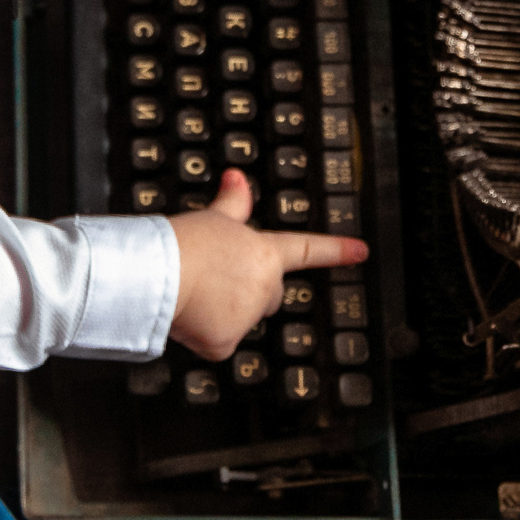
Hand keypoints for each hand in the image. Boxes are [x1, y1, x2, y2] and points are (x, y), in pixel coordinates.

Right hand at [165, 169, 367, 359]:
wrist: (160, 273)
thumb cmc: (182, 244)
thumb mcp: (213, 218)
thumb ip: (232, 203)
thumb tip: (237, 177)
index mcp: (265, 254)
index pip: (307, 249)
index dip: (335, 250)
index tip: (359, 251)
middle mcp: (264, 286)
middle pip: (269, 295)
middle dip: (249, 292)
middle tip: (217, 280)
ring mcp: (248, 315)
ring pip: (241, 319)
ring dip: (222, 312)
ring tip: (194, 292)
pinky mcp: (226, 341)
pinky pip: (218, 342)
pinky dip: (203, 333)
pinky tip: (189, 314)